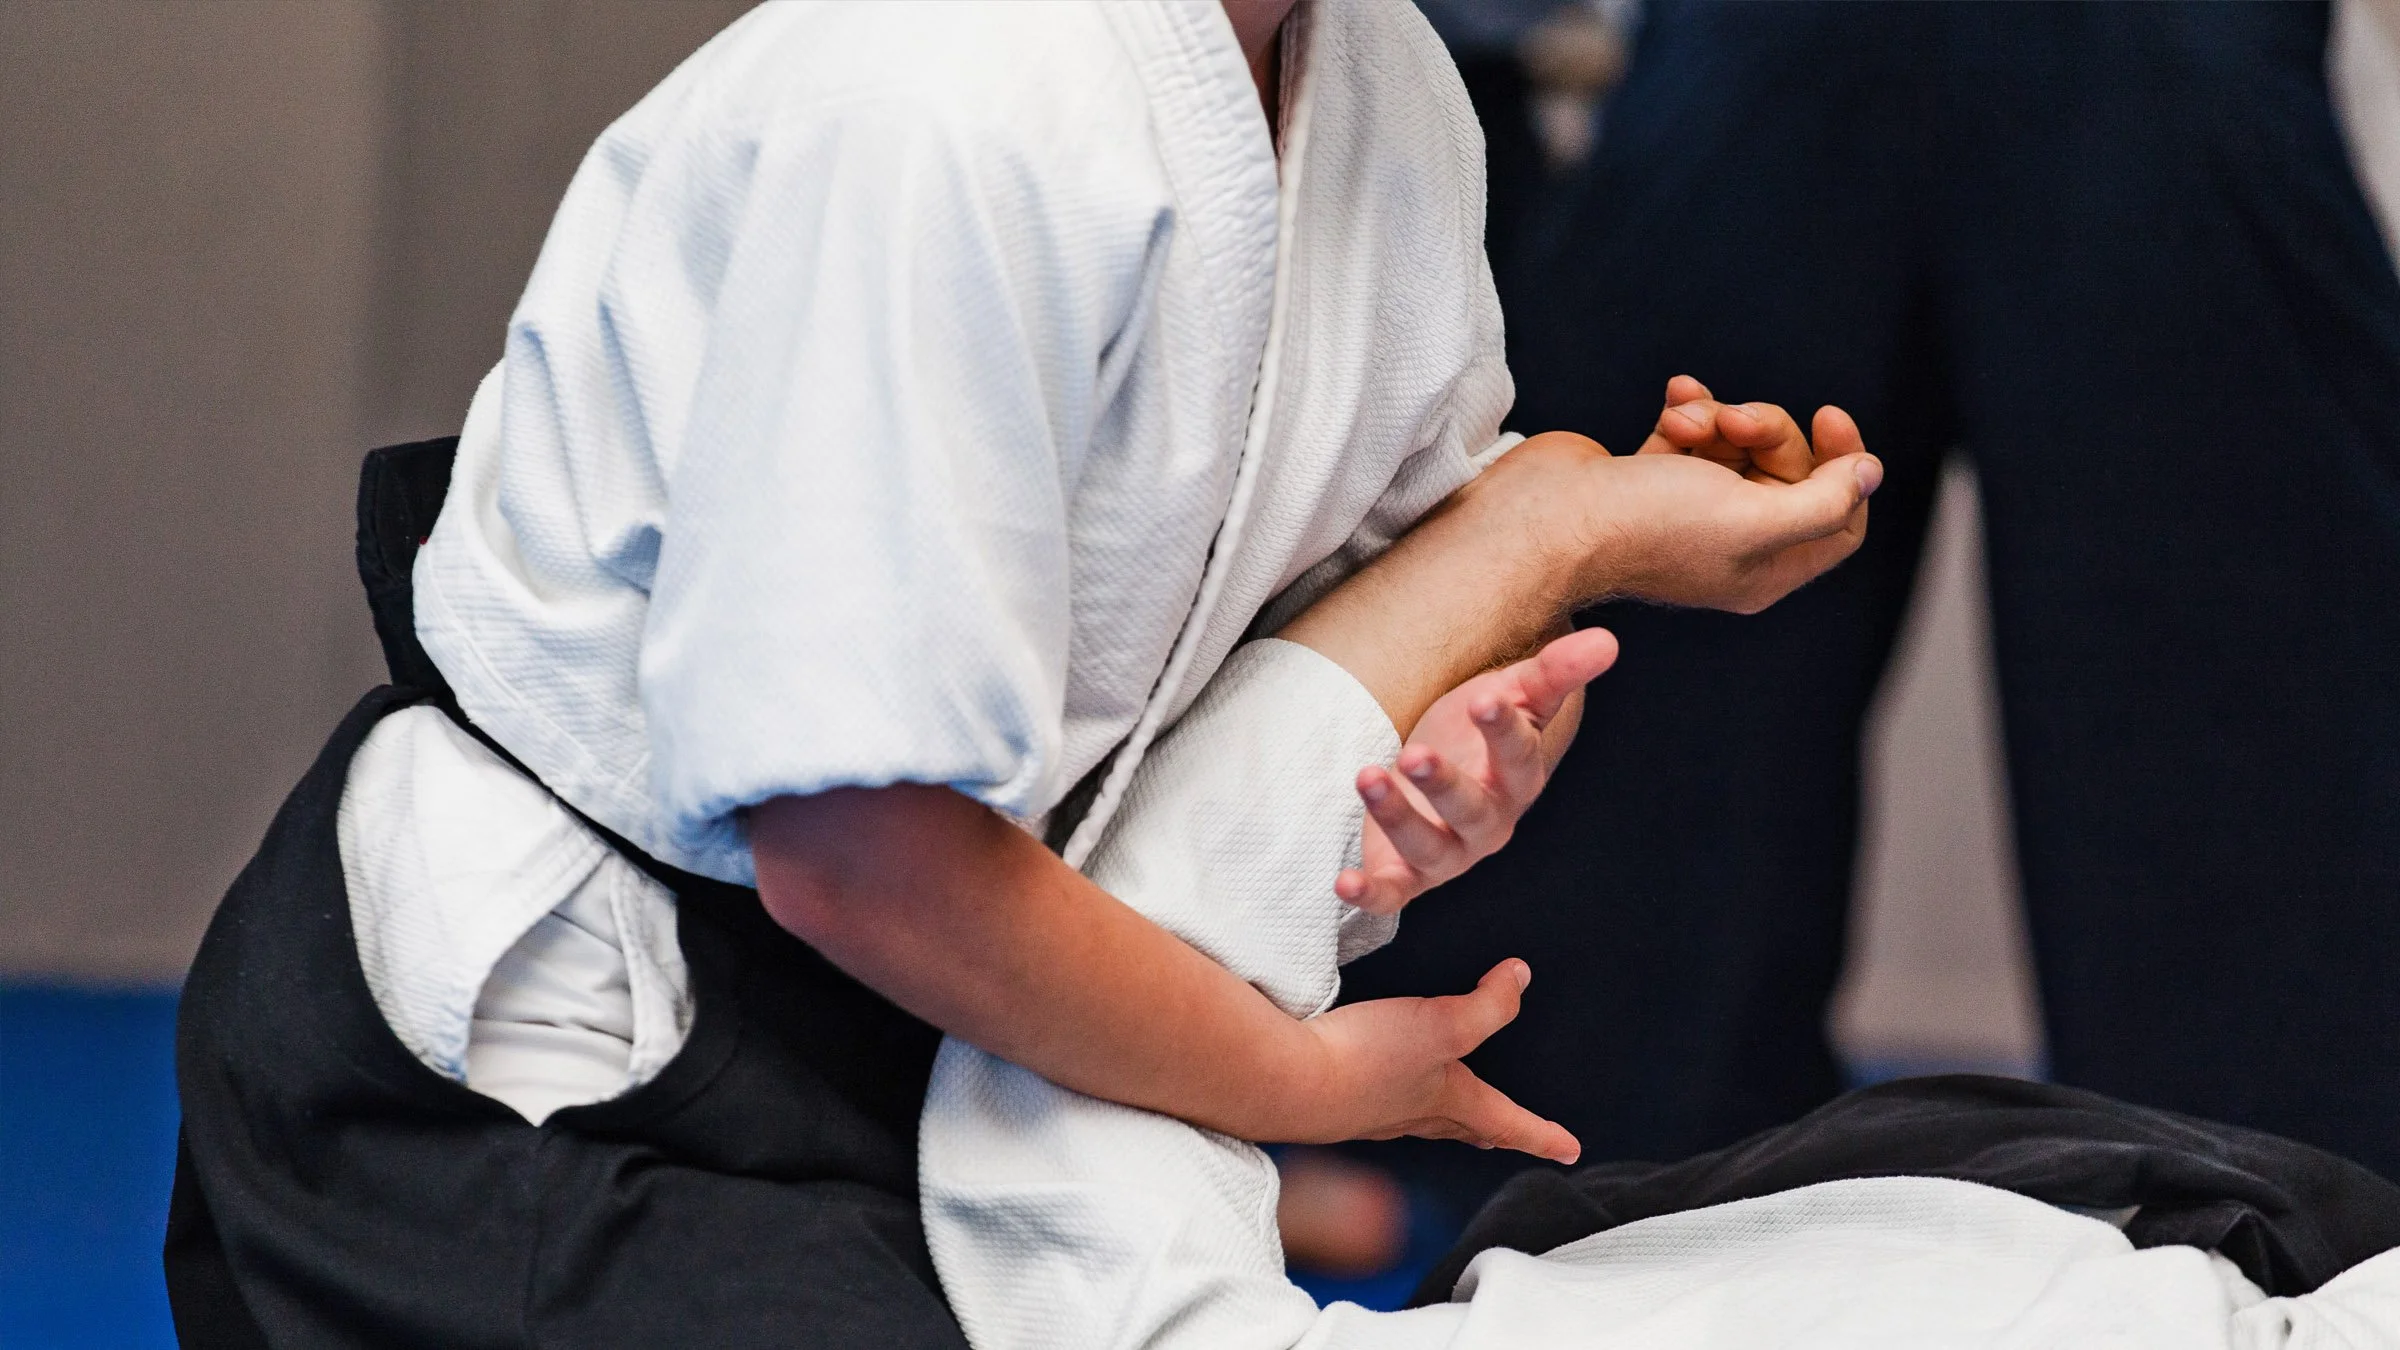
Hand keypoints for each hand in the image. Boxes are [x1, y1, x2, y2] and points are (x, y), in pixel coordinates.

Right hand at [1282, 958, 1578, 1162]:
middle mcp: (1413, 1115)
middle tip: (1506, 1139)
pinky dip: (1393, 1102)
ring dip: (1441, 1119)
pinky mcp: (1337, 1099)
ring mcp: (1372, 1113)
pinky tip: (1379, 1089)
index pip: (1508, 1121)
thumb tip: (1520, 978)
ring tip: (1447, 1115)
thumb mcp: (1442, 1024)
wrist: (1287, 1080)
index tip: (1572, 1149)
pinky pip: (1379, 1107)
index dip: (1542, 1134)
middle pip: (1464, 1127)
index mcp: (1449, 1102)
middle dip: (1489, 1131)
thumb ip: (1487, 1005)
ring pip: (1420, 1120)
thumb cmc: (1368, 1059)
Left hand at [1336, 627, 1619, 914]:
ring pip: (1427, 846)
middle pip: (1471, 809)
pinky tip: (1342, 883)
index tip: (1485, 702)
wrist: (1441, 773)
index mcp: (1518, 778)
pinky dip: (1369, 894)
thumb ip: (1556, 672)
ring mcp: (1447, 852)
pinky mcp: (1405, 874)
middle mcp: (1487, 822)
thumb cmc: (1478, 735)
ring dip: (1397, 817)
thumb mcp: (1514, 694)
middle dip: (1443, 784)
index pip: (1517, 755)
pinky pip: (1390, 893)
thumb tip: (1607, 641)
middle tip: (1415, 755)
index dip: (1503, 731)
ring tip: (1367, 777)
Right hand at [1480, 388, 1879, 615]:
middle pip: (1789, 472)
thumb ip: (1824, 500)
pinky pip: (1693, 434)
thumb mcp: (1754, 519)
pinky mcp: (1650, 480)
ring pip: (1739, 446)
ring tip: (1685, 419)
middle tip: (1735, 421)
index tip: (1828, 417)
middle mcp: (1730, 545)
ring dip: (1718, 416)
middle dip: (1767, 430)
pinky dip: (1688, 411)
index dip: (1845, 466)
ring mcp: (1687, 512)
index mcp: (1762, 571)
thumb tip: (1869, 473)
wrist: (1547, 516)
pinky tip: (1673, 400)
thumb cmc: (1644, 525)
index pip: (1840, 519)